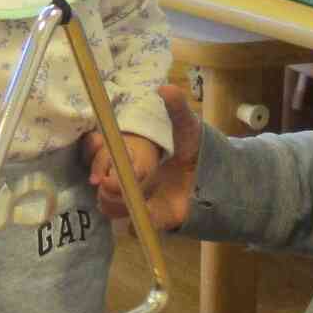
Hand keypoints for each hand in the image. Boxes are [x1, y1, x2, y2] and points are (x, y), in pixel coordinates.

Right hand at [84, 88, 199, 230]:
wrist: (218, 180)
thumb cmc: (199, 151)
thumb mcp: (188, 128)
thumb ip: (178, 110)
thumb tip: (165, 87)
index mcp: (131, 156)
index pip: (100, 155)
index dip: (94, 154)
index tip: (98, 152)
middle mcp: (127, 178)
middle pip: (100, 184)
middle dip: (105, 182)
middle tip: (114, 179)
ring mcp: (136, 199)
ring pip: (108, 204)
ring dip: (114, 200)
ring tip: (130, 193)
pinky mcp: (148, 219)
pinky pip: (130, 225)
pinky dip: (133, 220)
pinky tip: (144, 210)